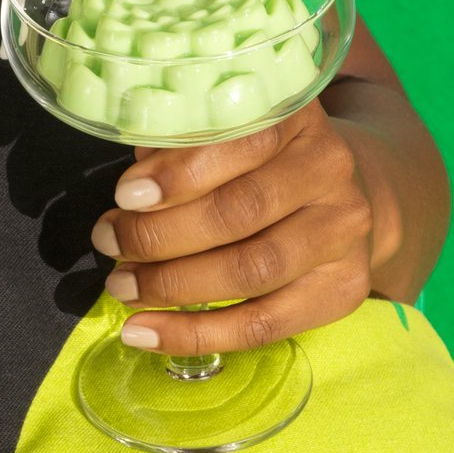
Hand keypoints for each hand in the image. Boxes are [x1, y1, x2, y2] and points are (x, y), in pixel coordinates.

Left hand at [92, 100, 374, 353]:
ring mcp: (343, 232)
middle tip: (109, 243)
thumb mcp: (221, 134)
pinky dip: (194, 334)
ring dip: (173, 285)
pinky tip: (144, 332)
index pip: (244, 143)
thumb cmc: (254, 161)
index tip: (126, 196)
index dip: (181, 173)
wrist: (335, 194)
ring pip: (252, 270)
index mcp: (298, 118)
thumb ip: (178, 148)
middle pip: (241, 212)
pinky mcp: (344, 288)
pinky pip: (262, 324)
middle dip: (161, 235)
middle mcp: (330, 170)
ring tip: (122, 286)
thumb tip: (131, 195)